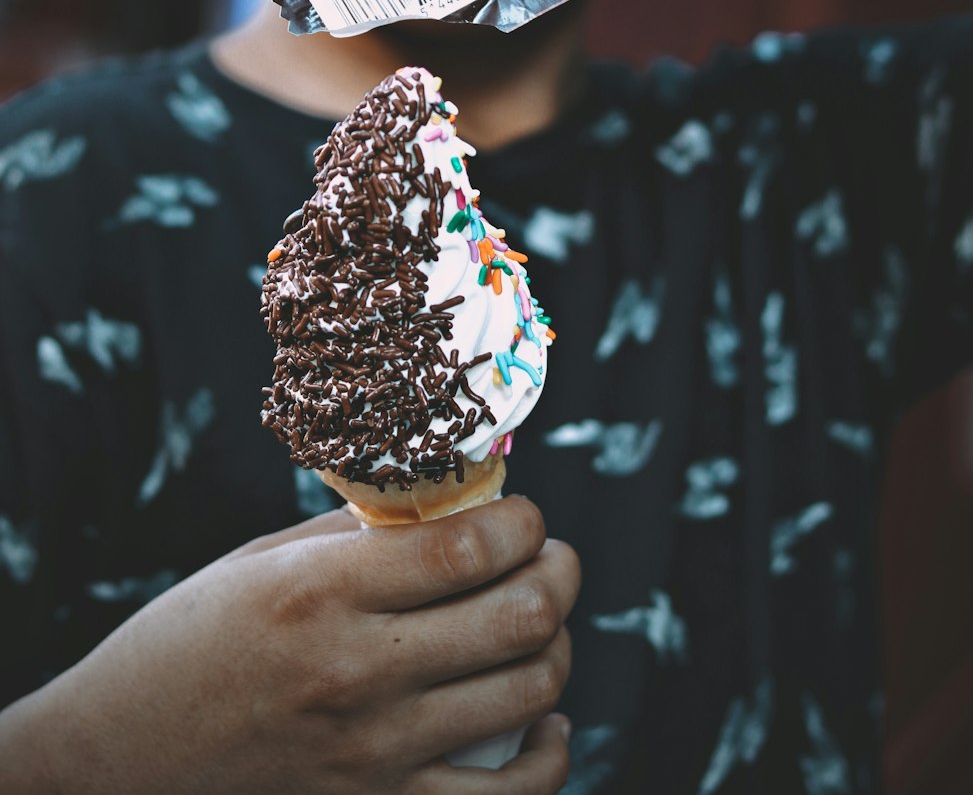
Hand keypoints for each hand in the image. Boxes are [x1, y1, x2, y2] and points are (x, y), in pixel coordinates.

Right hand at [0, 496, 578, 793]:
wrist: (116, 766)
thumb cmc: (186, 645)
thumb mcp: (261, 563)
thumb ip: (356, 535)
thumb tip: (447, 502)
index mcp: (322, 591)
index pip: (470, 548)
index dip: (524, 521)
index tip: (525, 514)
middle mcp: (357, 672)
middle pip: (519, 617)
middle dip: (559, 573)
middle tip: (550, 558)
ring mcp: (373, 755)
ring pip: (529, 695)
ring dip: (557, 647)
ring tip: (539, 624)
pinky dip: (547, 753)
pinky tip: (541, 720)